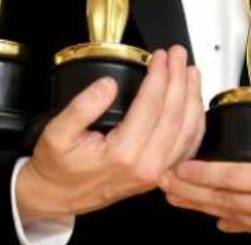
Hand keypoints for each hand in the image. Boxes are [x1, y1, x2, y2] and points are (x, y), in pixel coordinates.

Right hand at [16, 46, 204, 224]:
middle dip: (179, 79)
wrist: (58, 196)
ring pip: (187, 132)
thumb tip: (107, 85)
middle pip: (175, 116)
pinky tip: (193, 105)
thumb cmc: (57, 166)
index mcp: (123, 154)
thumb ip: (82, 107)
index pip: (151, 106)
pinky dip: (195, 123)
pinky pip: (186, 148)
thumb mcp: (56, 133)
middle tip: (177, 54)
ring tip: (191, 72)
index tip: (159, 56)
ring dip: (192, 98)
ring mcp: (156, 174)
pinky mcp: (158, 176)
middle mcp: (146, 166)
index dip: (159, 76)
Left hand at [161, 67, 250, 244]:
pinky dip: (231, 222)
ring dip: (201, 206)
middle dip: (188, 190)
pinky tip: (217, 219)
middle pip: (222, 199)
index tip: (178, 166)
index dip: (202, 173)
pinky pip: (250, 229)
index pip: (234, 177)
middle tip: (160, 179)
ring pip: (230, 216)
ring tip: (174, 197)